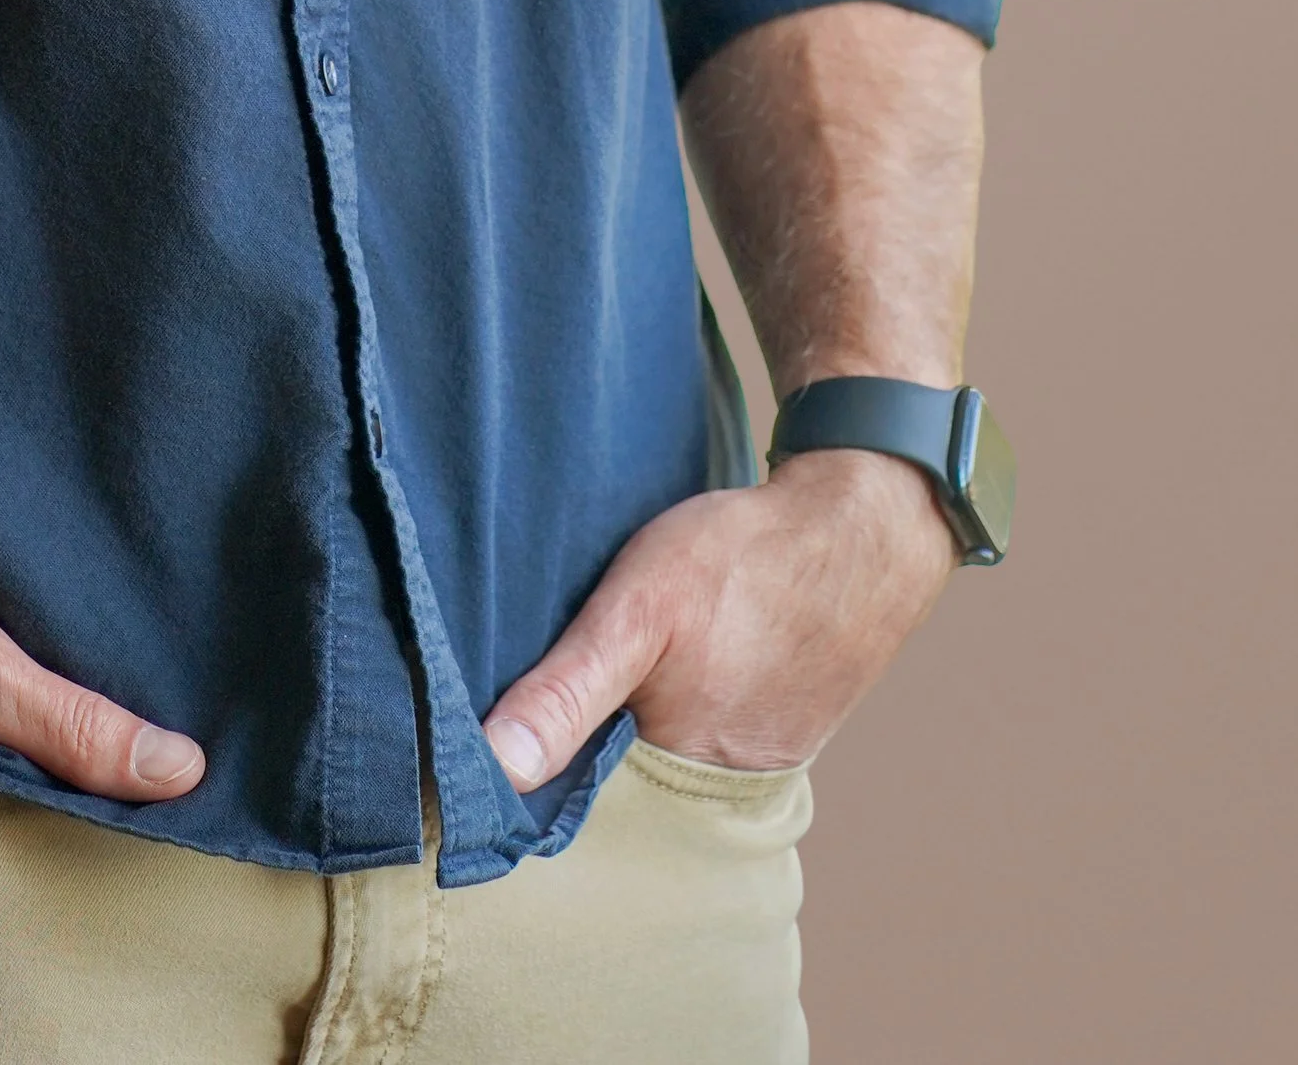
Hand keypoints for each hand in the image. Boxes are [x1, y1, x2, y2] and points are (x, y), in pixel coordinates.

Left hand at [480, 449, 956, 787]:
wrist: (859, 532)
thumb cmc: (744, 565)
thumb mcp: (636, 611)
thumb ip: (566, 692)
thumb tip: (494, 769)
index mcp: (677, 776)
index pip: (574, 804)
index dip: (524, 774)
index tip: (477, 740)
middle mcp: (716, 787)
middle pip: (614, 782)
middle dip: (570, 748)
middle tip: (529, 689)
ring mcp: (752, 760)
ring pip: (654, 755)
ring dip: (618, 726)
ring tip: (592, 672)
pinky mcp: (773, 728)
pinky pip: (697, 732)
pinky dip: (667, 707)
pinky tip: (656, 666)